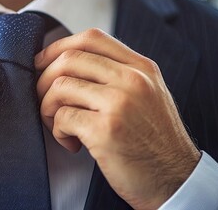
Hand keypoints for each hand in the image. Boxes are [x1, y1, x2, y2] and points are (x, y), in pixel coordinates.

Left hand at [35, 29, 200, 208]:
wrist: (175, 179)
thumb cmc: (156, 142)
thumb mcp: (149, 95)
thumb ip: (119, 75)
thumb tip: (70, 63)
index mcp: (142, 68)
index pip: (92, 38)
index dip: (58, 47)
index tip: (42, 62)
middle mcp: (133, 80)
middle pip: (70, 59)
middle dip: (45, 80)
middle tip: (47, 102)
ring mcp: (120, 103)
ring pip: (60, 87)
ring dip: (49, 108)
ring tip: (61, 126)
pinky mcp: (106, 130)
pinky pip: (63, 118)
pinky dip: (58, 132)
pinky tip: (72, 144)